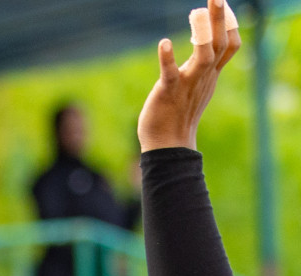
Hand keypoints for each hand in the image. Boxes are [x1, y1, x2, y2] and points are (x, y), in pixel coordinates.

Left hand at [137, 0, 240, 152]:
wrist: (169, 144)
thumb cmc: (179, 114)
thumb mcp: (197, 87)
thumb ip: (201, 68)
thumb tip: (206, 53)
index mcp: (210, 74)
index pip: (230, 46)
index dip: (230, 25)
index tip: (225, 6)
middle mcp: (203, 76)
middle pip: (221, 43)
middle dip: (221, 19)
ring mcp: (188, 83)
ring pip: (204, 54)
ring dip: (202, 32)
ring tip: (196, 12)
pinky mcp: (168, 91)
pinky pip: (170, 73)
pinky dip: (167, 58)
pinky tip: (163, 43)